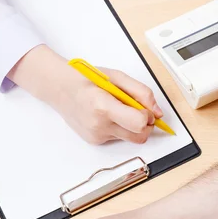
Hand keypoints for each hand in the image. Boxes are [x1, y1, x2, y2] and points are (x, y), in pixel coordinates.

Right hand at [8, 45, 163, 144]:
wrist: (60, 89)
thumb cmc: (86, 80)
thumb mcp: (117, 77)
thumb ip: (141, 93)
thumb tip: (157, 112)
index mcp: (104, 106)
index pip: (139, 123)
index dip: (148, 116)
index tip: (145, 108)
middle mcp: (99, 125)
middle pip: (139, 137)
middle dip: (146, 125)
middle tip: (138, 111)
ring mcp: (96, 136)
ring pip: (131, 139)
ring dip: (132, 126)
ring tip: (120, 110)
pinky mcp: (95, 141)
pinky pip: (118, 138)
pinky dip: (120, 127)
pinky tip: (108, 115)